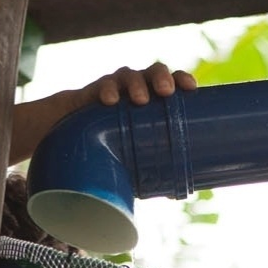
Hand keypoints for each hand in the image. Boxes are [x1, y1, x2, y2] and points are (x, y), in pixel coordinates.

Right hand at [10, 62, 196, 163]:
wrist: (75, 133)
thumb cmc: (117, 142)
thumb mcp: (137, 152)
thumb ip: (153, 166)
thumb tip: (173, 195)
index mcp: (155, 97)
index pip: (174, 80)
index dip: (183, 79)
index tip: (191, 89)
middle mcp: (138, 87)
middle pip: (155, 71)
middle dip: (162, 78)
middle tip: (166, 93)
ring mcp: (116, 86)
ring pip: (129, 75)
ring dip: (137, 84)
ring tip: (140, 100)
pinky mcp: (92, 92)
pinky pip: (101, 86)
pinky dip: (107, 90)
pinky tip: (109, 100)